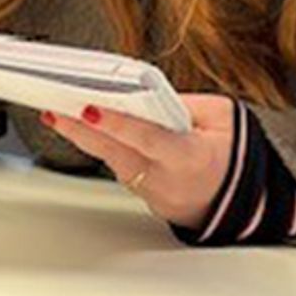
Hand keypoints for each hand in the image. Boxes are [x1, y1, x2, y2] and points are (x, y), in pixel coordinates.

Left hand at [43, 94, 238, 228]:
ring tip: (59, 115)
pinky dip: (105, 150)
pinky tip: (85, 132)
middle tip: (54, 111)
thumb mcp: (223, 118)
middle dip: (81, 131)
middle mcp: (166, 179)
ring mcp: (153, 193)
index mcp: (189, 158)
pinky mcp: (144, 197)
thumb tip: (149, 94)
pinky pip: (120, 169)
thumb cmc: (233, 156)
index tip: (90, 109)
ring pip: (113, 162)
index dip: (116, 124)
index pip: (146, 138)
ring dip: (86, 139)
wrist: (240, 202)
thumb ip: (187, 103)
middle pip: (116, 153)